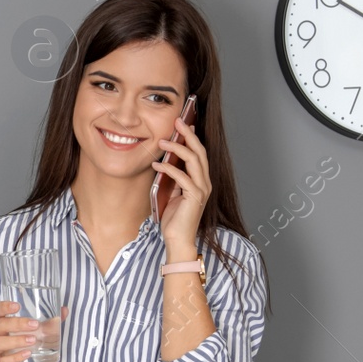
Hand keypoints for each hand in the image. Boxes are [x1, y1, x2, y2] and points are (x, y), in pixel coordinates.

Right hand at [0, 299, 68, 361]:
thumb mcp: (30, 339)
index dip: (4, 306)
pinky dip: (15, 357)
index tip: (18, 305)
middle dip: (17, 323)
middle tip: (35, 324)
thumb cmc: (18, 356)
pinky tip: (27, 354)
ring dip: (17, 340)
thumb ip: (46, 325)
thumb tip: (64, 311)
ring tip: (33, 340)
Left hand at [153, 117, 210, 248]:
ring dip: (177, 148)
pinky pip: (182, 177)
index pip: (199, 154)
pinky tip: (157, 164)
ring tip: (163, 140)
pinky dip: (169, 168)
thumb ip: (173, 179)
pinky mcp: (195, 197)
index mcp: (201, 181)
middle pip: (199, 152)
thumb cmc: (175, 219)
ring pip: (194, 161)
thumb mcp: (173, 193)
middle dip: (188, 135)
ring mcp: (202, 189)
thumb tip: (165, 162)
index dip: (193, 138)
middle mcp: (205, 183)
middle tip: (177, 121)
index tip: (184, 124)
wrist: (178, 240)